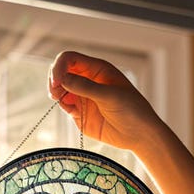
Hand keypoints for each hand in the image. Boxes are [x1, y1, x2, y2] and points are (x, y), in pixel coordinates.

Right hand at [49, 50, 193, 193]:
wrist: (138, 134)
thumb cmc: (131, 110)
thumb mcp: (110, 96)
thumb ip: (85, 87)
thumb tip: (62, 79)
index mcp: (97, 69)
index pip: (70, 59)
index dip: (59, 66)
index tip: (57, 80)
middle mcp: (87, 80)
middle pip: (61, 71)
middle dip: (55, 79)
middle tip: (55, 92)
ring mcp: (83, 97)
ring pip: (60, 88)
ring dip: (56, 92)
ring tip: (60, 99)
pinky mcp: (80, 114)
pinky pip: (65, 105)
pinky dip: (63, 105)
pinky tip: (70, 109)